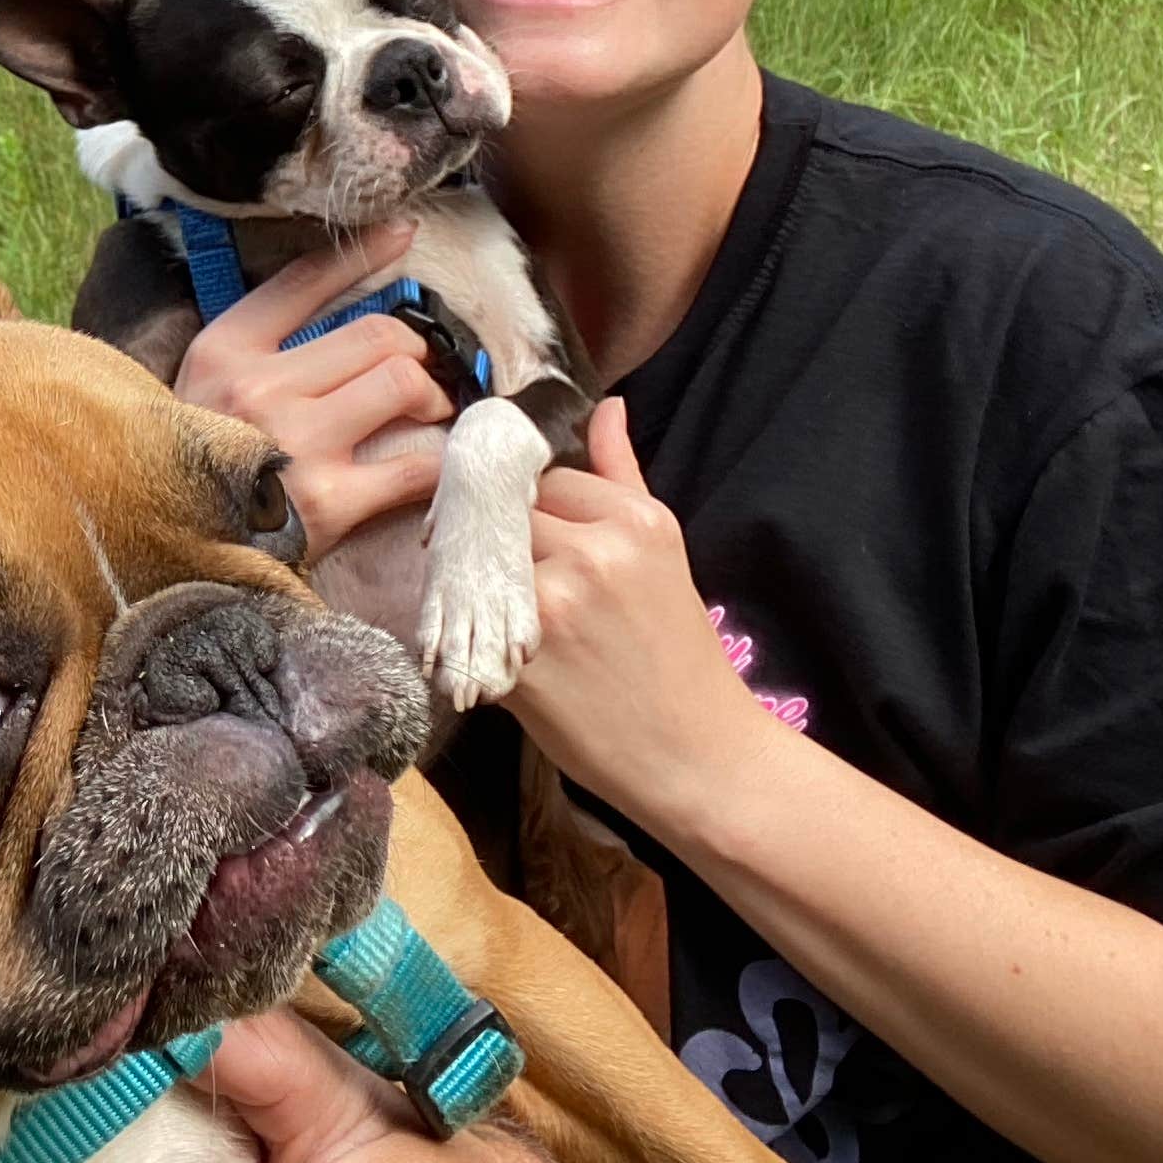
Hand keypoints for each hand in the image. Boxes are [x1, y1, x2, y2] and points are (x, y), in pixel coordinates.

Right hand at [172, 228, 451, 561]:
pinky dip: (440, 460)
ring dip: (433, 398)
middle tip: (416, 373)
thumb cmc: (194, 465)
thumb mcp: (202, 386)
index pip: (306, 280)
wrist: (169, 555)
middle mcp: (258, 388)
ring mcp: (296, 445)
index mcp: (224, 350)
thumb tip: (337, 295)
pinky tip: (436, 463)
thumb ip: (257, 345)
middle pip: (378, 335)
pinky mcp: (329, 503)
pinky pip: (416, 464)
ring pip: (404, 385)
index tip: (404, 234)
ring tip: (426, 415)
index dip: (364, 253)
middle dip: (414, 350)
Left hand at [504, 398, 775, 833]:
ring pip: (474, 560)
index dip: (521, 501)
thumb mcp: (664, 552)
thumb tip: (608, 405)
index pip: (542, 475)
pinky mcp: (518, 661)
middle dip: (490, 535)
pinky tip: (482, 647)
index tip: (515, 527)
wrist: (698, 757)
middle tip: (491, 567)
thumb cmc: (678, 655)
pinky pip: (464, 623)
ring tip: (486, 606)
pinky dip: (463, 633)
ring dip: (469, 580)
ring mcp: (552, 605)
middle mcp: (593, 552)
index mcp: (634, 520)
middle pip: (501, 512)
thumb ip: (623, 474)